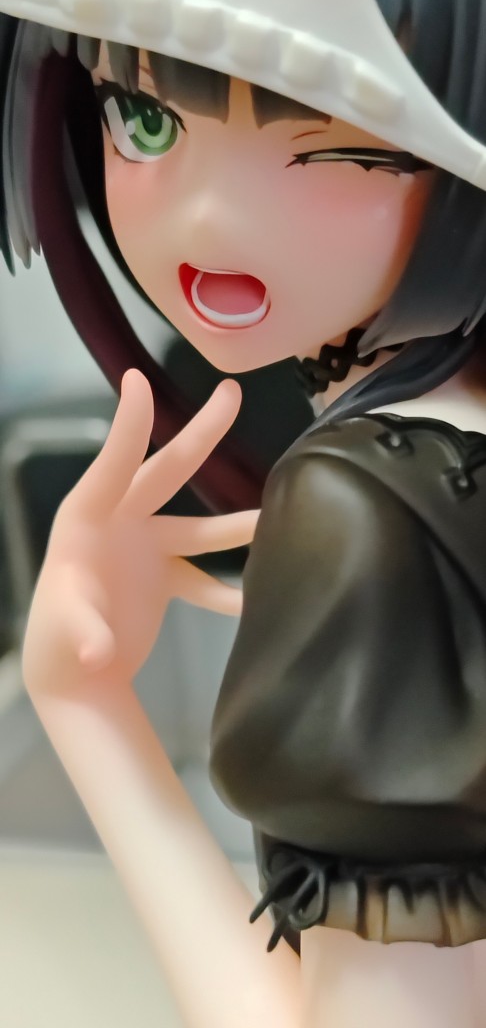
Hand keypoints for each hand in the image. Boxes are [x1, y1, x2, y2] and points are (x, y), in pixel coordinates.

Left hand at [22, 371, 258, 694]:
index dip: (129, 425)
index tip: (139, 380)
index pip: (113, 462)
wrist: (73, 678)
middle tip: (232, 393)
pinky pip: (203, 575)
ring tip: (272, 518)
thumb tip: (97, 653)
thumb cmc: (55, 645)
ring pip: (197, 527)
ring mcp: (145, 546)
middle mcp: (119, 521)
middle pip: (165, 470)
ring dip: (234, 525)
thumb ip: (85, 634)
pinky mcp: (163, 576)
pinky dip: (226, 588)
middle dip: (200, 433)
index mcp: (87, 519)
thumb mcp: (65, 631)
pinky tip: (254, 600)